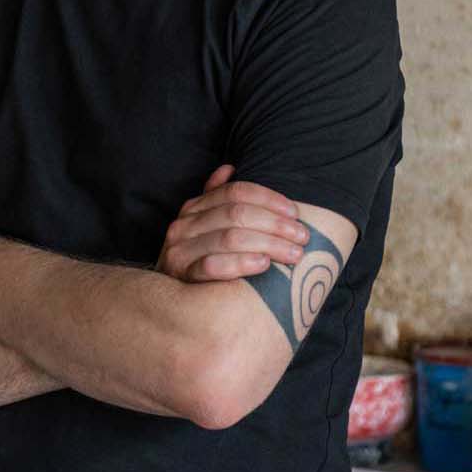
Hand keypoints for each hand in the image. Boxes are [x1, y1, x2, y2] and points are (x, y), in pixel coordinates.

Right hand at [156, 164, 308, 283]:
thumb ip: (215, 198)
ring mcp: (180, 250)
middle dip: (275, 224)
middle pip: (237, 214)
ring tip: (293, 254)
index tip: (295, 213)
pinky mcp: (181, 276)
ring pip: (230, 237)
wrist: (168, 303)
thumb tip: (229, 168)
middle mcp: (184, 225)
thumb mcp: (204, 228)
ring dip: (268, 244)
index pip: (236, 192)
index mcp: (194, 208)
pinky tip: (263, 264)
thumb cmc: (198, 262)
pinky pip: (213, 265)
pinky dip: (241, 262)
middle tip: (302, 237)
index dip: (269, 199)